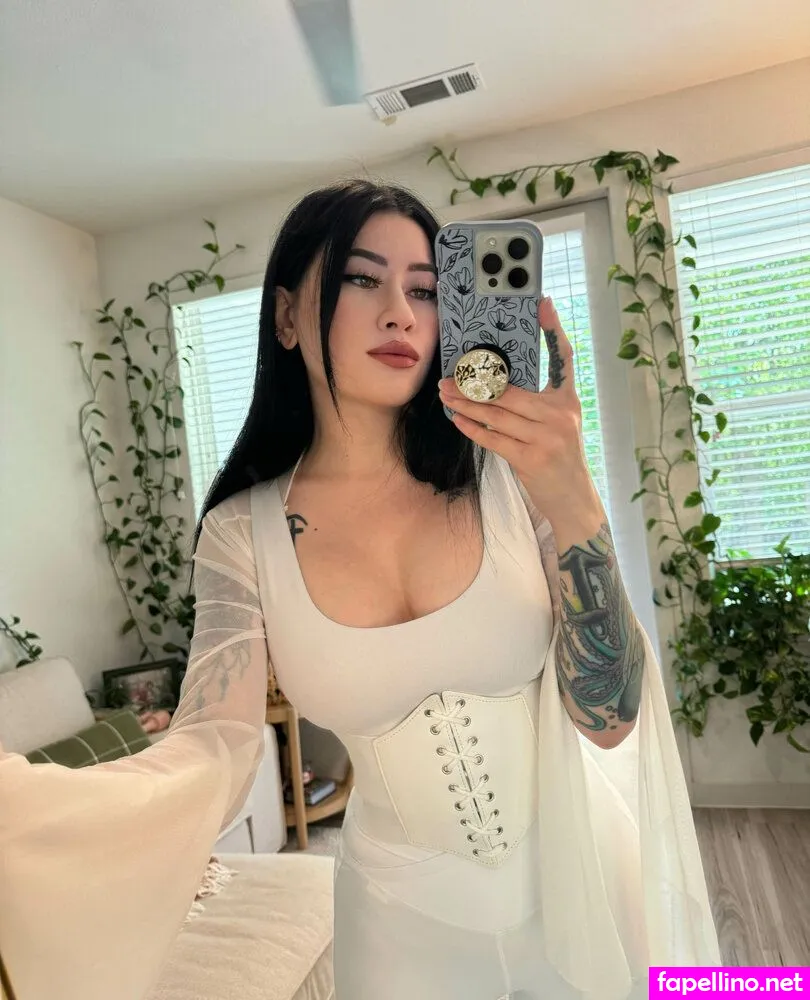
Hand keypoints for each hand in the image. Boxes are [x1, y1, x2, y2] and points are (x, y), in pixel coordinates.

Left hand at [438, 296, 602, 523]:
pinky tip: (458, 420)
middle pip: (511, 391)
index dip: (554, 330)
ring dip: (466, 405)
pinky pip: (493, 439)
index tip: (543, 304)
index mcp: (568, 400)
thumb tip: (495, 382)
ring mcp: (547, 438)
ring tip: (446, 396)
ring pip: (497, 414)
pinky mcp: (531, 459)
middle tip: (449, 377)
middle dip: (476, 384)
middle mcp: (561, 414)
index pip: (564, 358)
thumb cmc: (559, 456)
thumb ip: (537, 402)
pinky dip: (472, 428)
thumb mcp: (558, 423)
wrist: (572, 498)